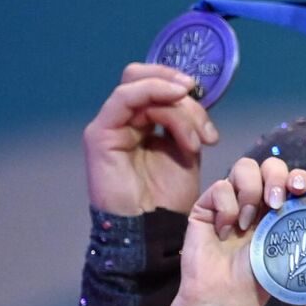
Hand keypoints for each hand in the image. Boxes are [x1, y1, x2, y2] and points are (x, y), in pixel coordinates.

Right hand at [83, 63, 220, 213]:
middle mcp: (123, 120)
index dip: (178, 81)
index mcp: (142, 123)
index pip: (154, 84)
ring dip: (179, 109)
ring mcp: (109, 124)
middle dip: (181, 92)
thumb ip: (186, 123)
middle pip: (147, 80)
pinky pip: (125, 98)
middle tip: (204, 122)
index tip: (204, 94)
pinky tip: (178, 104)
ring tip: (198, 141)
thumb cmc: (168, 195)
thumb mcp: (186, 151)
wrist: (151, 226)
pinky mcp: (100, 133)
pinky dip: (154, 93)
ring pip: (143, 88)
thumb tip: (191, 96)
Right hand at [177, 157, 305, 305]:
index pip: (292, 177)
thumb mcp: (293, 248)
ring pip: (244, 167)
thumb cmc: (262, 277)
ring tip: (248, 224)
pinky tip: (226, 232)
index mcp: (281, 208)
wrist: (227, 296)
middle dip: (276, 177)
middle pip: (270, 164)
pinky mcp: (206, 205)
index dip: (298, 176)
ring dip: (251, 192)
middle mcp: (257, 199)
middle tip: (275, 204)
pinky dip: (226, 208)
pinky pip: (219, 187)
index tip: (300, 189)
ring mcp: (231, 200)